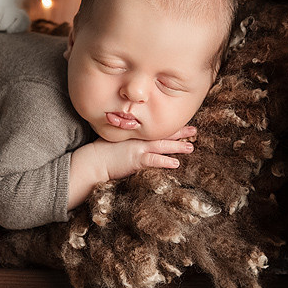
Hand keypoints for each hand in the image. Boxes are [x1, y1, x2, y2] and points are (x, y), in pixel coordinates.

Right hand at [68, 127, 196, 209]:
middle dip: (180, 132)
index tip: (182, 124)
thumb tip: (132, 135)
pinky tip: (176, 163)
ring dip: (177, 146)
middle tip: (194, 130)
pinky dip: (165, 161)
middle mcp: (138, 139)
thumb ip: (126, 136)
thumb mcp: (115, 139)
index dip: (169, 127)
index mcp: (135, 134)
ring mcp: (138, 149)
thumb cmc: (101, 151)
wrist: (93, 160)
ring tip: (191, 147)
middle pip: (162, 134)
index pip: (155, 129)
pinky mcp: (135, 160)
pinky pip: (153, 160)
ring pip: (162, 145)